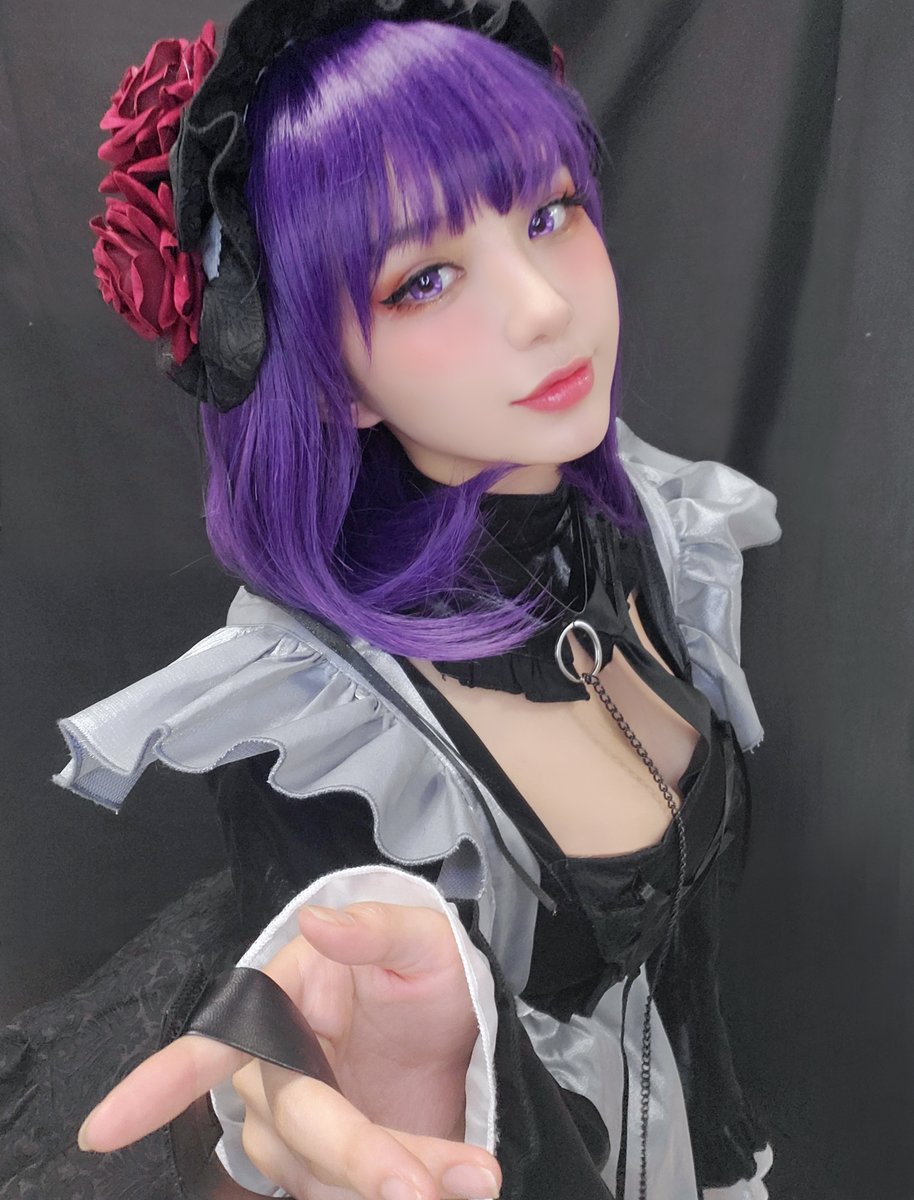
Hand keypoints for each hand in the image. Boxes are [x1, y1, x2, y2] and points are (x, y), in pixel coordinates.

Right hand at [78, 901, 500, 1199]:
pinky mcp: (328, 1167)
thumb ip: (375, 929)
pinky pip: (345, 1192)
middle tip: (420, 1187)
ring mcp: (300, 1123)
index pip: (209, 1043)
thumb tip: (318, 920)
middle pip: (296, 1120)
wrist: (464, 1026)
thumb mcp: (423, 939)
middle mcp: (277, 1067)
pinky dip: (407, 1191)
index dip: (154, 1087)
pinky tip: (457, 1186)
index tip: (99, 1132)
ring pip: (324, 1171)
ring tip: (473, 1178)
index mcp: (283, 1000)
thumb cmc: (431, 970)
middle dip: (357, 1156)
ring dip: (397, 1179)